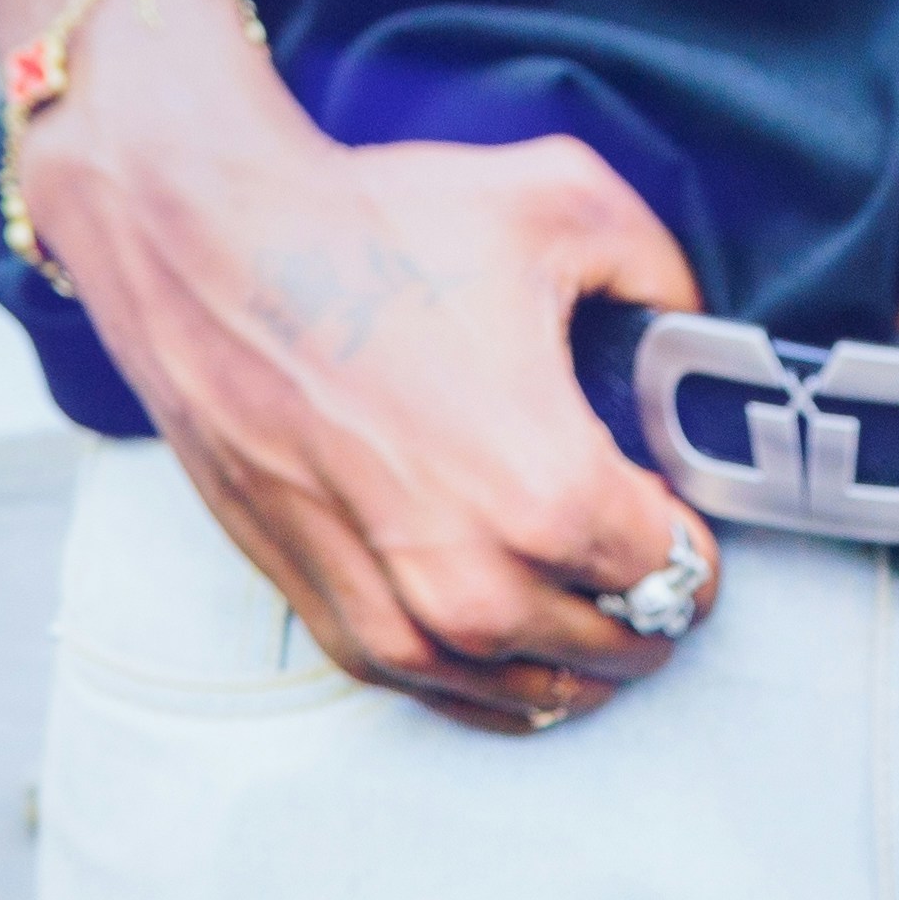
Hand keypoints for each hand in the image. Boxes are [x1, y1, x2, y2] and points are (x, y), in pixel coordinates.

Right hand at [20, 33, 712, 731]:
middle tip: (634, 542)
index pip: (681, 577)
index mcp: (553, 497)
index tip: (674, 505)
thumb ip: (664, 277)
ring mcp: (401, 617)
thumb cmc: (369, 227)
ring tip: (585, 597)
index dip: (695, 539)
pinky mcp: (333, 620)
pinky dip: (494, 680)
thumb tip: (691, 337)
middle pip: (622, 646)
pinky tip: (514, 642)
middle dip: (647, 601)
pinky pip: (446, 696)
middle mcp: (478, 584)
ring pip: (540, 690)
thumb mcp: (566, 203)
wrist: (203, 246)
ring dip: (578, 653)